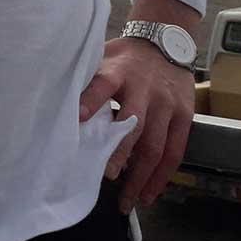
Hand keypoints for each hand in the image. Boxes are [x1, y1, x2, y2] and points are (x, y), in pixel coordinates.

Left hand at [79, 37, 194, 212]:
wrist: (164, 41)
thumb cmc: (123, 57)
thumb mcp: (101, 57)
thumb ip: (85, 80)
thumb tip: (56, 106)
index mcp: (117, 71)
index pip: (102, 85)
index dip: (90, 101)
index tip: (76, 119)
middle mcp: (144, 89)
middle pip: (134, 124)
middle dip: (120, 153)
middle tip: (106, 176)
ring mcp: (166, 104)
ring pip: (155, 145)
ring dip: (141, 176)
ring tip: (127, 199)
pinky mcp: (184, 116)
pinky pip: (175, 151)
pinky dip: (162, 175)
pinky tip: (149, 192)